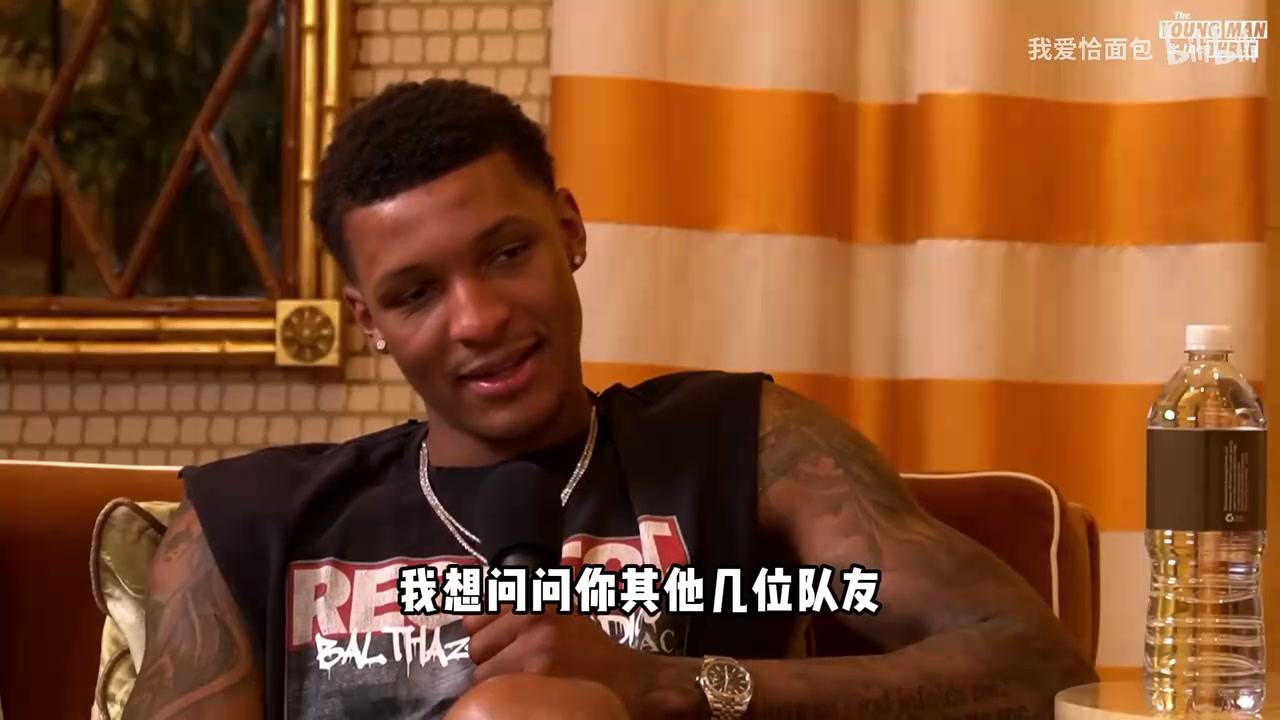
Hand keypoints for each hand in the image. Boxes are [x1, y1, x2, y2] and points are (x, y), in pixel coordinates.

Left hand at [461, 608, 657, 713]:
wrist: (629, 676)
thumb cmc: (589, 646)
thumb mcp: (558, 611)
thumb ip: (519, 607)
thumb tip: (468, 620)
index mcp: (536, 596)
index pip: (475, 617)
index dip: (485, 634)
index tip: (499, 643)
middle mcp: (533, 616)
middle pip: (475, 646)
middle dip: (490, 658)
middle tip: (516, 665)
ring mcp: (535, 647)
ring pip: (481, 673)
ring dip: (496, 680)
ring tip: (524, 679)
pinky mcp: (538, 677)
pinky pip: (497, 691)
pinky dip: (504, 695)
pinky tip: (527, 692)